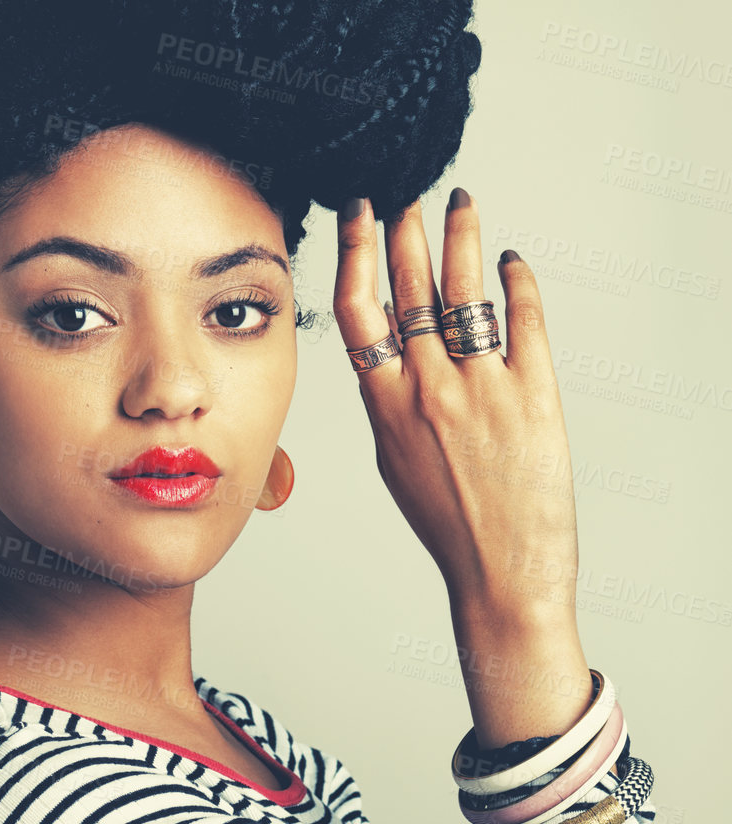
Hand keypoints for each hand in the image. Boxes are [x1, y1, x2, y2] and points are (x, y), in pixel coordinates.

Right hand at [333, 189, 577, 621]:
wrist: (501, 566)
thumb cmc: (447, 523)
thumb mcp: (395, 460)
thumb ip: (388, 399)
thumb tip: (388, 344)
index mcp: (385, 406)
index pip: (359, 311)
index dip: (356, 254)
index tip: (360, 215)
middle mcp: (429, 387)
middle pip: (410, 287)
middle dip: (406, 229)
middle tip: (405, 191)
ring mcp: (482, 386)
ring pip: (464, 291)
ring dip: (461, 238)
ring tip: (459, 201)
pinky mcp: (533, 391)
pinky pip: (524, 319)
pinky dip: (518, 282)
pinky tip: (512, 262)